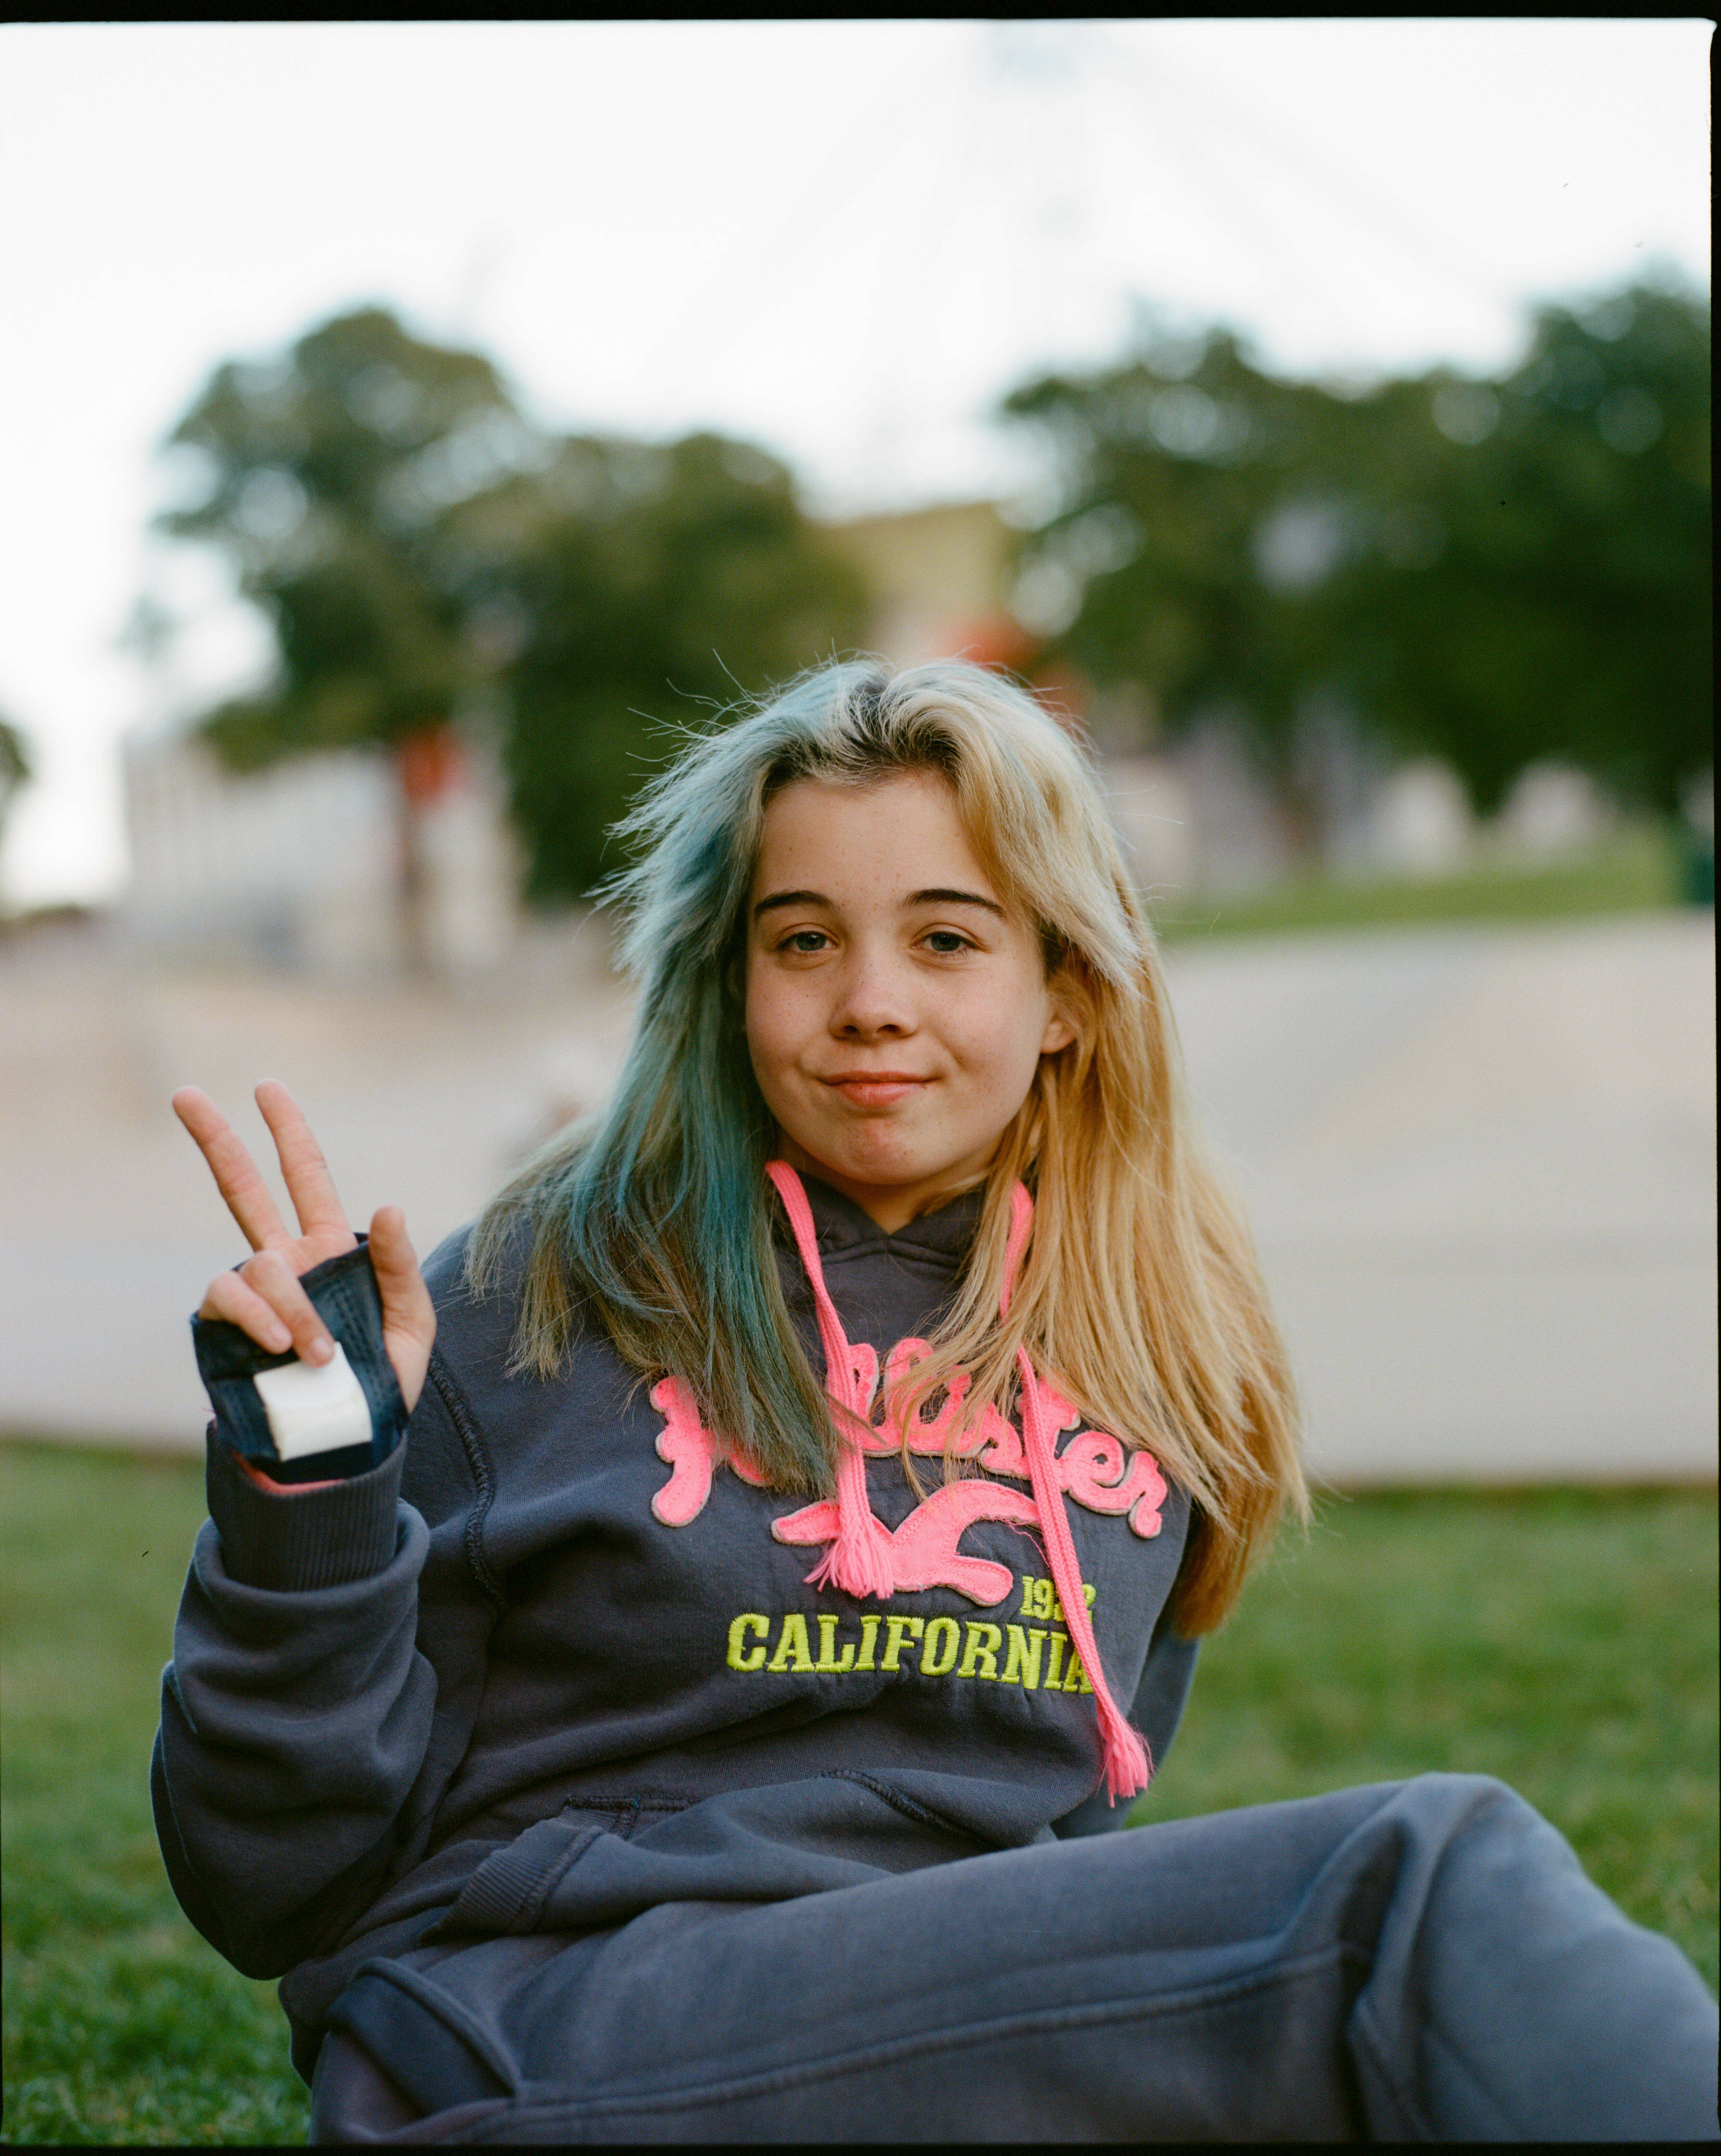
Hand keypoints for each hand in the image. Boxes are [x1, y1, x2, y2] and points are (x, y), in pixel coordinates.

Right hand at [174, 1080, 435, 1415]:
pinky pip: (230, 1301)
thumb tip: (386, 1206)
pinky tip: (285, 1346)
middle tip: (185, 1094)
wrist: (351, 1440)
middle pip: (242, 1188)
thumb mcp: (412, 1321)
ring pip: (257, 1265)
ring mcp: (252, 1295)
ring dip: (290, 1305)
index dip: (288, 1133)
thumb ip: (399, 1265)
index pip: (304, 1177)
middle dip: (216, 1140)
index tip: (267, 1088)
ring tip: (318, 1351)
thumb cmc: (384, 1378)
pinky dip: (259, 1317)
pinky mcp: (225, 1329)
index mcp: (327, 1250)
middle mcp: (284, 1262)